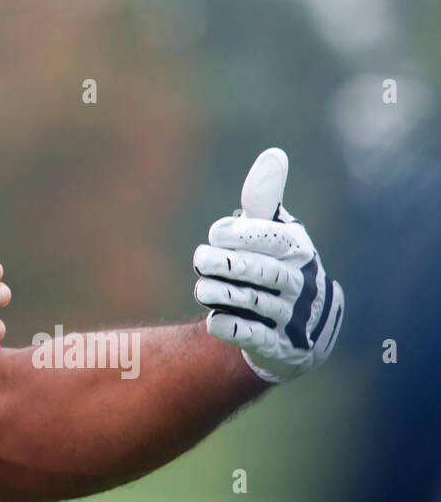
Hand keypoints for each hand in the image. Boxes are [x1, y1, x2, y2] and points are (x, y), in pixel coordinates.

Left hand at [192, 148, 344, 383]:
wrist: (298, 327)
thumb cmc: (276, 265)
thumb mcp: (272, 231)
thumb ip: (265, 198)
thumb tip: (274, 154)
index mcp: (299, 251)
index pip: (275, 240)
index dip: (244, 234)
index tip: (216, 232)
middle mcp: (300, 284)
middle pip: (266, 273)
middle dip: (229, 265)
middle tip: (199, 259)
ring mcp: (292, 318)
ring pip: (258, 304)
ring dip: (225, 294)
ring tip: (201, 289)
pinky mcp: (278, 347)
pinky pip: (256, 338)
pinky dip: (233, 328)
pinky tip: (212, 320)